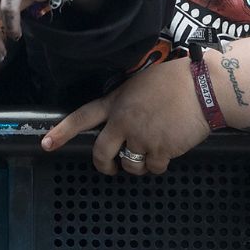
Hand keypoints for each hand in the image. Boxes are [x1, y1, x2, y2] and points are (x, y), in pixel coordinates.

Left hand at [41, 56, 209, 176]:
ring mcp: (140, 137)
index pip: (82, 117)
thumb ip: (125, 103)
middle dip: (105, 166)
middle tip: (112, 168)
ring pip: (130, 165)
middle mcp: (123, 121)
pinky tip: (169, 149)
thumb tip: (121, 121)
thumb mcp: (140, 84)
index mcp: (116, 102)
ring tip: (152, 150)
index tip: (46, 144)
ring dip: (139, 165)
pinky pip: (153, 168)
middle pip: (101, 153)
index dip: (62, 132)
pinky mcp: (159, 150)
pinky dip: (160, 164)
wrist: (203, 88)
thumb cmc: (176, 81)